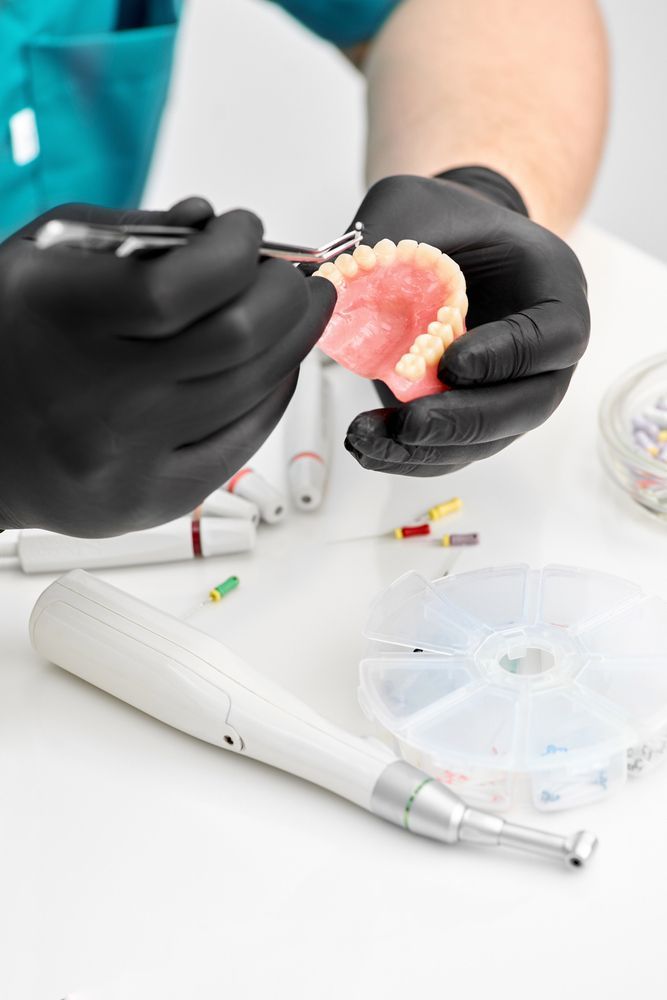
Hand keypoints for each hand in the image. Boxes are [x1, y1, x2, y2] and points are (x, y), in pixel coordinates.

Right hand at [0, 199, 334, 534]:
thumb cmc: (8, 342)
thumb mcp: (40, 260)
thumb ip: (130, 234)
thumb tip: (213, 225)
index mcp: (56, 315)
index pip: (184, 285)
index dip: (237, 251)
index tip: (246, 233)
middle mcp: (92, 394)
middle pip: (237, 338)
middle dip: (285, 294)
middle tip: (291, 276)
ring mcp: (126, 457)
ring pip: (252, 390)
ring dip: (292, 340)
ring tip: (296, 312)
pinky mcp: (153, 499)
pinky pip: (243, 441)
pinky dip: (271, 395)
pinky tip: (272, 367)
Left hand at [344, 168, 589, 475]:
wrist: (447, 251)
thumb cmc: (446, 224)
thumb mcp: (416, 206)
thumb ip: (387, 237)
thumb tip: (327, 286)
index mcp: (554, 292)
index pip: (553, 337)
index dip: (507, 357)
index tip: (452, 363)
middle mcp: (546, 354)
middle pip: (527, 406)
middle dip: (465, 421)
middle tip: (412, 423)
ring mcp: (513, 393)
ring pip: (487, 441)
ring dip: (428, 450)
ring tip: (370, 440)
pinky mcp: (475, 419)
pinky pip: (452, 451)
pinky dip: (409, 457)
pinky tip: (368, 446)